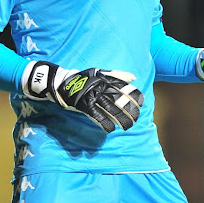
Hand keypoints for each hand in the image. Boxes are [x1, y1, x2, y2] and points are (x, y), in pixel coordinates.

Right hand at [22, 60, 143, 131]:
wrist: (62, 82)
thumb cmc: (83, 78)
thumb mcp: (100, 73)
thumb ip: (117, 75)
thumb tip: (134, 77)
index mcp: (105, 79)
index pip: (122, 86)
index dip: (133, 95)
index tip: (141, 102)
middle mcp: (100, 87)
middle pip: (118, 99)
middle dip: (128, 109)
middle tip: (136, 118)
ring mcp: (92, 97)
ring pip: (109, 109)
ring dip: (119, 118)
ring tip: (128, 126)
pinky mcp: (83, 105)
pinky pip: (96, 115)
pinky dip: (104, 123)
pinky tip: (111, 129)